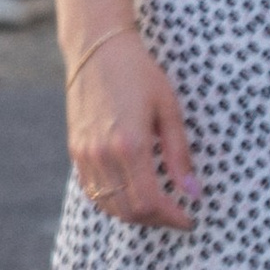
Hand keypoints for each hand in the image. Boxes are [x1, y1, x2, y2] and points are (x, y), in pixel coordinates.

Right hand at [66, 30, 197, 229]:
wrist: (97, 49)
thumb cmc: (139, 73)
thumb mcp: (169, 109)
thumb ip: (179, 155)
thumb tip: (193, 193)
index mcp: (130, 144)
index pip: (150, 201)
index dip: (172, 217)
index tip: (189, 218)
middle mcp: (102, 153)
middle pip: (129, 210)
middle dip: (157, 220)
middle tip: (177, 215)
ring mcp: (85, 153)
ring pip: (109, 204)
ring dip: (135, 215)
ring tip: (157, 208)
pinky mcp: (75, 149)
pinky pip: (93, 190)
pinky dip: (113, 201)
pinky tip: (132, 195)